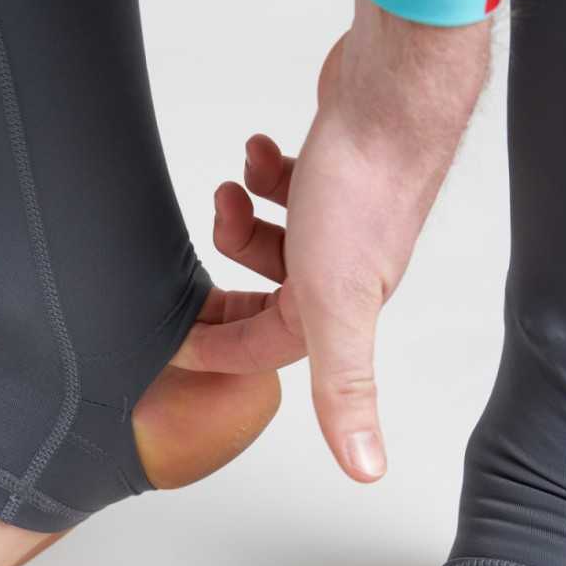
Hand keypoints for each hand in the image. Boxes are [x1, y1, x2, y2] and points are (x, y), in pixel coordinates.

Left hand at [173, 0, 490, 481]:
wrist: (391, 95)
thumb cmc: (368, 192)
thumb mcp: (338, 307)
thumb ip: (344, 391)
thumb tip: (366, 469)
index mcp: (339, 308)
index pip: (268, 348)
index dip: (218, 348)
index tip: (174, 341)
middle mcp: (343, 266)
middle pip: (269, 294)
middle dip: (228, 282)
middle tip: (195, 268)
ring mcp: (340, 215)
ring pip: (276, 238)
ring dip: (242, 219)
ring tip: (233, 192)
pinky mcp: (335, 165)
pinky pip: (289, 184)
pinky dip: (264, 172)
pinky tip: (258, 153)